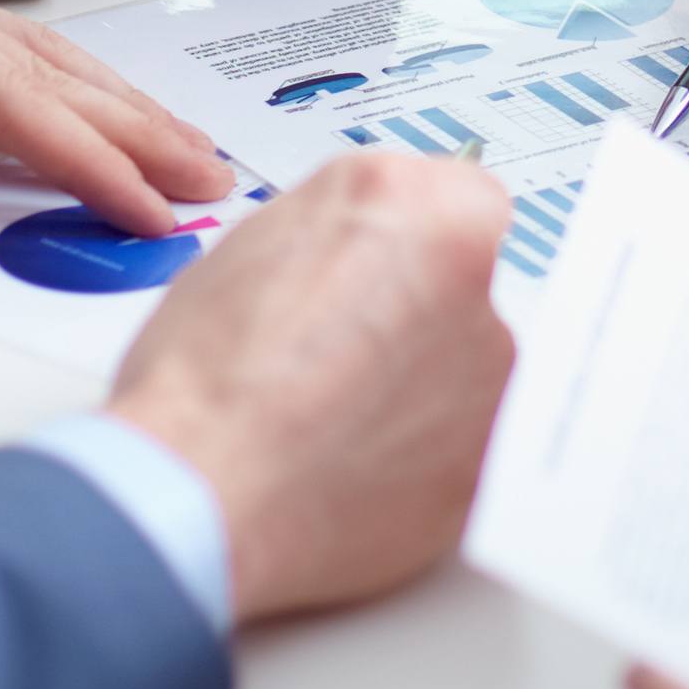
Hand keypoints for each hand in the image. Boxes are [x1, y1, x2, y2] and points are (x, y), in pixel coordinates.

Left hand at [0, 0, 229, 264]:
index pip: (12, 97)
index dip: (90, 160)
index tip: (146, 210)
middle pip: (48, 67)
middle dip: (136, 129)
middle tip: (209, 184)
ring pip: (42, 61)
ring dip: (117, 113)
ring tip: (187, 161)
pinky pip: (13, 67)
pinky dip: (73, 104)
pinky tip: (111, 133)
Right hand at [106, 150, 514, 622]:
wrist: (199, 491)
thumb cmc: (207, 374)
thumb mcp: (262, 238)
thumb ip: (346, 225)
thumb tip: (366, 242)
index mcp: (427, 212)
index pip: (462, 197)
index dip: (407, 242)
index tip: (378, 268)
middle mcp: (478, 293)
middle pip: (464, 292)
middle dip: (413, 316)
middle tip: (336, 350)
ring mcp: (489, 389)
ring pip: (461, 373)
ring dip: (414, 387)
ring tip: (325, 417)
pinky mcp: (481, 470)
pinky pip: (454, 449)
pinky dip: (412, 455)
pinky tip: (342, 462)